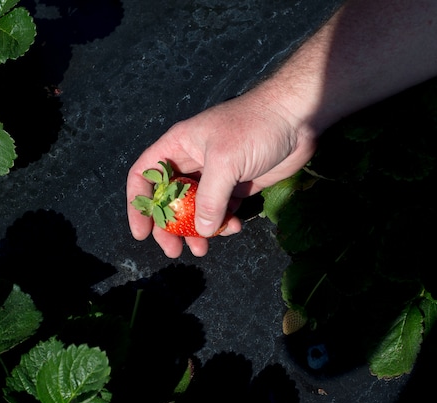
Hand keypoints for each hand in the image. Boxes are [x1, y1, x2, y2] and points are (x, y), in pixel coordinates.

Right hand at [126, 89, 316, 257]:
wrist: (297, 118)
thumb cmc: (255, 129)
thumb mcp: (225, 161)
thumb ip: (209, 199)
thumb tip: (202, 231)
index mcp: (179, 146)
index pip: (145, 174)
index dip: (139, 203)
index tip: (142, 232)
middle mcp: (193, 161)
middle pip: (169, 198)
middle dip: (169, 226)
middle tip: (173, 250)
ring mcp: (216, 174)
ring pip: (196, 209)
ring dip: (197, 230)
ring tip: (202, 249)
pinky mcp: (238, 185)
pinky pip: (222, 210)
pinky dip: (224, 222)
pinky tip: (234, 228)